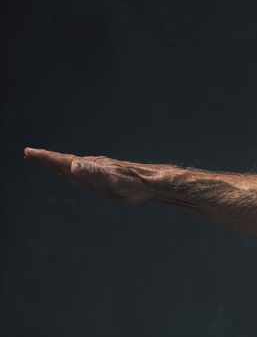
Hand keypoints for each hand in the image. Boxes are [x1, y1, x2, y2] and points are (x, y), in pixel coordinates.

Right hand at [24, 148, 152, 203]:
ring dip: (53, 165)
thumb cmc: (132, 181)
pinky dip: (70, 175)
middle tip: (27, 153)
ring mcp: (94, 174)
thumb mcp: (111, 177)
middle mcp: (89, 167)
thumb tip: (74, 165)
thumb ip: (92, 172)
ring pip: (69, 168)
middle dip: (44, 158)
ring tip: (39, 161)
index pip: (61, 159)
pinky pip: (81, 177)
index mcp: (88, 165)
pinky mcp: (101, 182)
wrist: (150, 184)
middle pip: (62, 161)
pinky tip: (64, 175)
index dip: (45, 157)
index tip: (29, 151)